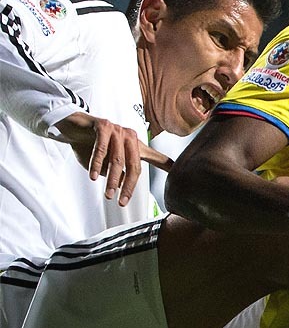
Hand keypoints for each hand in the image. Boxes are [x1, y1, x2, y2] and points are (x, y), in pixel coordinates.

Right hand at [53, 112, 170, 205]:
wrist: (69, 128)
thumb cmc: (90, 146)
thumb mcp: (107, 163)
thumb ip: (119, 172)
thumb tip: (126, 184)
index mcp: (135, 145)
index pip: (154, 157)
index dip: (166, 166)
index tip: (179, 175)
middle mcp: (130, 136)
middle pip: (134, 165)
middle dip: (128, 186)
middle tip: (121, 202)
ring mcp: (117, 129)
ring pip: (117, 160)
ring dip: (112, 180)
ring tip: (108, 194)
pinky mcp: (102, 125)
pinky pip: (101, 149)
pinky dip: (96, 164)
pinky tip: (93, 177)